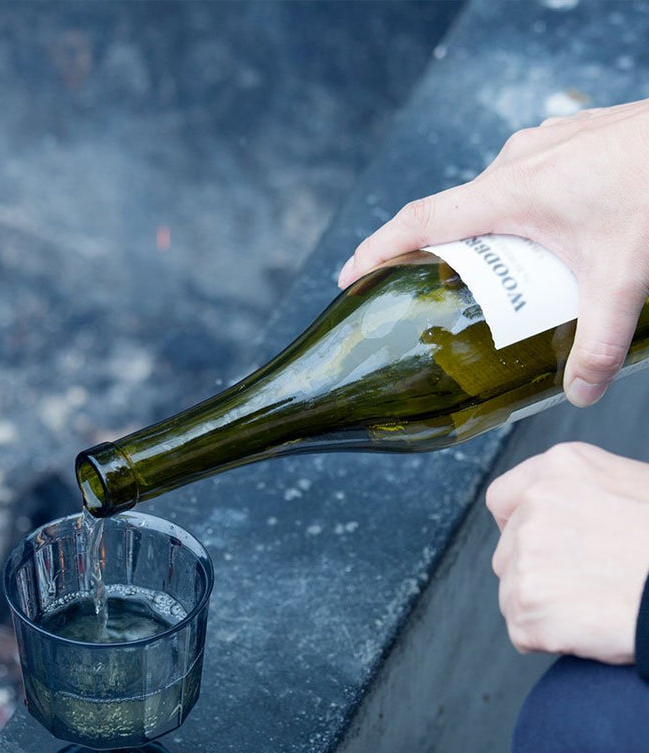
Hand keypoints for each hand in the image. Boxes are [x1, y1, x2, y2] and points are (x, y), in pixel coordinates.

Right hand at [338, 99, 648, 407]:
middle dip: (440, 255)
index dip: (377, 249)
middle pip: (456, 213)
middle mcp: (518, 162)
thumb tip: (578, 392)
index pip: (420, 220)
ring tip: (499, 274)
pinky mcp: (571, 142)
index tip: (349, 277)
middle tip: (437, 294)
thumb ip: (598, 341)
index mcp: (510, 191)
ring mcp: (545, 146)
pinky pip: (524, 180)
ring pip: (493, 197)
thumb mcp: (626, 276)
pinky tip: (549, 238)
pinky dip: (517, 213)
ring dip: (486, 234)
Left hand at [485, 442, 648, 662]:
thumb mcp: (635, 485)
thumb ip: (582, 489)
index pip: (502, 499)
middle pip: (507, 551)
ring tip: (595, 603)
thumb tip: (566, 510)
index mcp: (558, 470)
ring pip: (512, 592)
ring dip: (544, 605)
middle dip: (538, 571)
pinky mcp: (527, 606)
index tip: (543, 543)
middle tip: (587, 581)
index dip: (519, 525)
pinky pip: (523, 631)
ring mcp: (526, 558)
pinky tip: (588, 626)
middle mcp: (533, 509)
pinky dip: (550, 638)